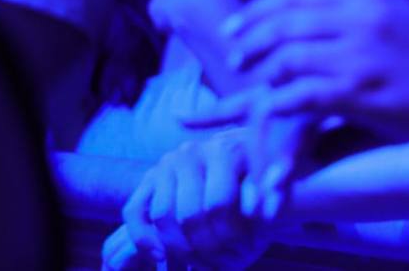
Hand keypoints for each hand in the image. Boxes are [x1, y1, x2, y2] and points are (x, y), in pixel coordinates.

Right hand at [114, 130, 264, 269]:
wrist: (242, 172)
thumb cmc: (260, 183)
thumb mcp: (272, 189)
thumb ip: (273, 195)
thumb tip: (265, 211)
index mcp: (225, 149)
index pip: (218, 203)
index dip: (230, 235)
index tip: (244, 253)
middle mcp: (192, 151)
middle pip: (189, 213)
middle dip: (204, 247)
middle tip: (219, 265)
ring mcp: (166, 164)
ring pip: (163, 215)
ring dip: (177, 249)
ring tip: (197, 264)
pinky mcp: (148, 178)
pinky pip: (135, 212)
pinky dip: (145, 239)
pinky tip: (162, 258)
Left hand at [183, 0, 408, 139]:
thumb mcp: (398, 18)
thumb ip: (360, 13)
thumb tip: (318, 16)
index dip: (259, 11)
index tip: (235, 26)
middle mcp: (361, 18)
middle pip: (285, 22)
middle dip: (250, 39)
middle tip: (231, 57)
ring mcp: (360, 54)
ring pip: (287, 56)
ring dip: (261, 72)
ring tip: (247, 86)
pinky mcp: (361, 91)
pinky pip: (302, 94)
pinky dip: (278, 102)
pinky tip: (268, 110)